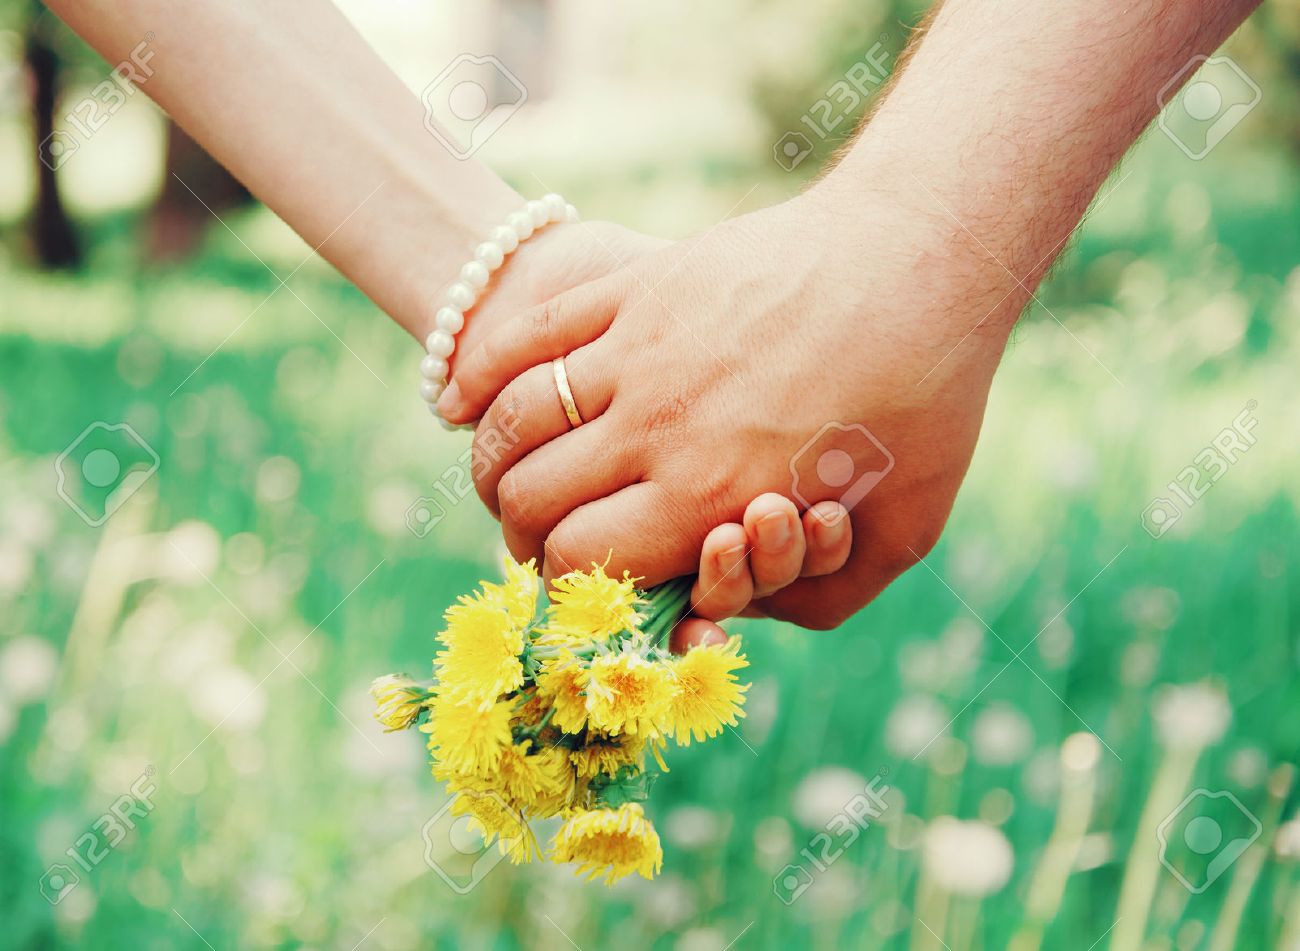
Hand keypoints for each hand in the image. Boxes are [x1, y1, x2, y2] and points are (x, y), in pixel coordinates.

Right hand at [440, 182, 1015, 628]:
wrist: (922, 263)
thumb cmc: (924, 411)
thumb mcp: (897, 539)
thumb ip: (811, 601)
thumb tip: (730, 616)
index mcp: (706, 499)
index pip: (580, 566)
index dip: (567, 589)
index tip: (580, 583)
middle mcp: (654, 429)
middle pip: (530, 503)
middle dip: (525, 539)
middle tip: (540, 540)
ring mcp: (636, 351)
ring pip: (513, 424)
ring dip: (493, 466)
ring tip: (501, 479)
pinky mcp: (636, 288)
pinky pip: (527, 335)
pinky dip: (478, 376)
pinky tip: (460, 400)